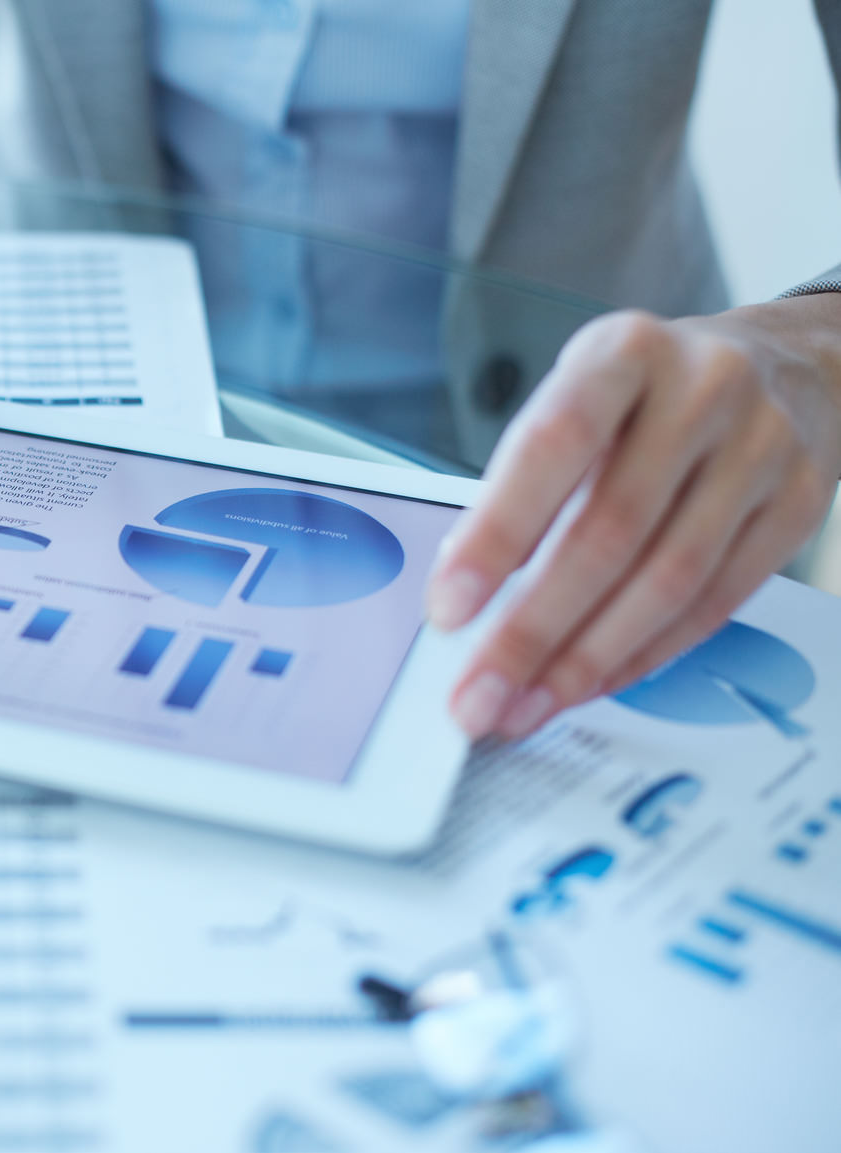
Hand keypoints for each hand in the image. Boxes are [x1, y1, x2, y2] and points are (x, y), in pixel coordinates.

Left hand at [426, 301, 840, 740]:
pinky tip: (591, 682)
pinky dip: (645, 654)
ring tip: (525, 704)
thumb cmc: (647, 394)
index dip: (497, 535)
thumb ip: (527, 482)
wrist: (783, 364)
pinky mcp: (797, 506)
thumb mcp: (578, 396)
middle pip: (610, 530)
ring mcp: (762, 449)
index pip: (554, 445)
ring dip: (586, 660)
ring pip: (668, 579)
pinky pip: (715, 602)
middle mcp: (702, 391)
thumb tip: (468, 599)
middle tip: (478, 693)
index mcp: (624, 353)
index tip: (448, 610)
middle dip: (532, 630)